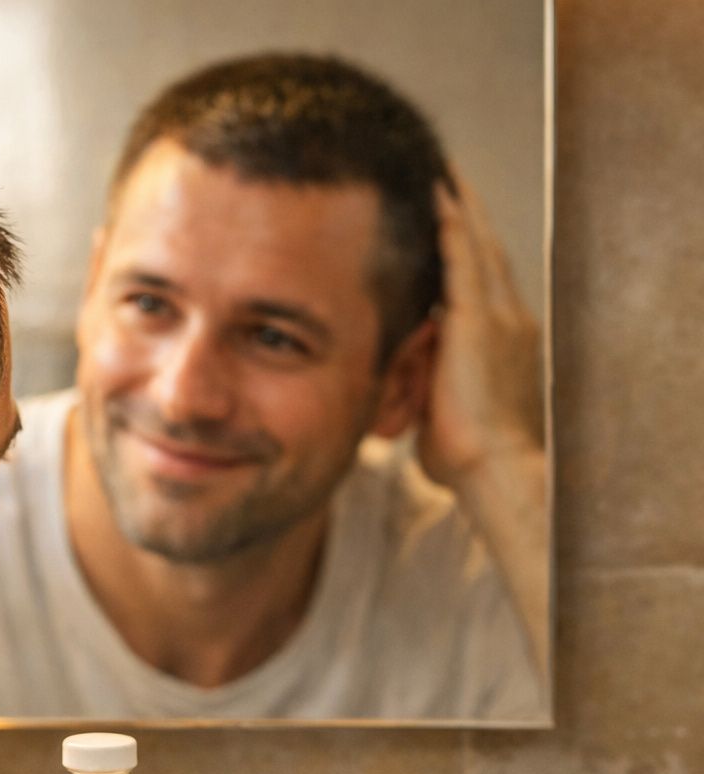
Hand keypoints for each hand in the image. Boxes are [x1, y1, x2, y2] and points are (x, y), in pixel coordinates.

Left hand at [416, 177, 544, 491]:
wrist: (495, 470)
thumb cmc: (468, 457)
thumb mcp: (442, 411)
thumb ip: (426, 385)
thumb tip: (398, 386)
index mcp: (503, 342)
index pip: (482, 282)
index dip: (468, 246)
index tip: (451, 215)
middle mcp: (508, 321)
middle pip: (486, 252)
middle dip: (467, 212)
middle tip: (448, 173)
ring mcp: (498, 319)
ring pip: (477, 247)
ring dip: (458, 207)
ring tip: (440, 170)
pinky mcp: (479, 324)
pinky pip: (465, 262)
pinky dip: (452, 227)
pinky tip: (439, 197)